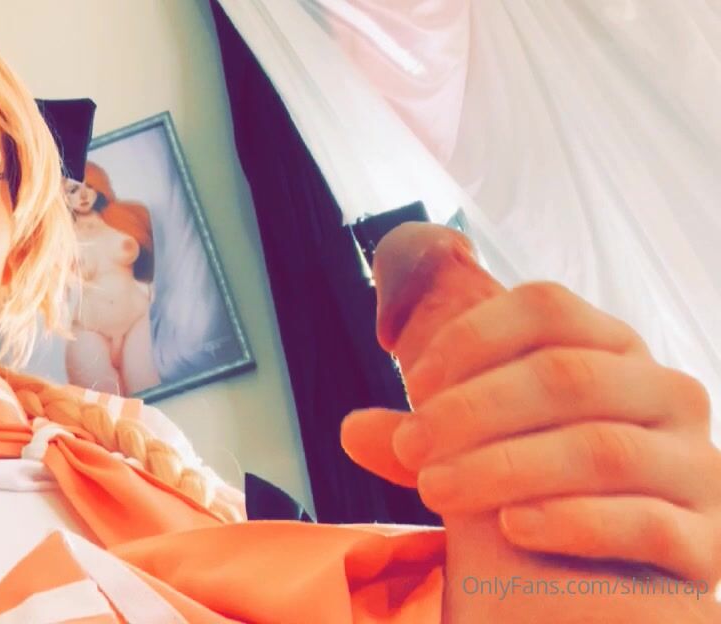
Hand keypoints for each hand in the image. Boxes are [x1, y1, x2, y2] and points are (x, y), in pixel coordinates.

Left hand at [341, 223, 720, 587]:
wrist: (629, 572)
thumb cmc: (547, 489)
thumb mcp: (485, 448)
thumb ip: (428, 433)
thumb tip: (353, 429)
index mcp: (612, 350)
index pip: (546, 307)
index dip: (473, 337)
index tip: (414, 382)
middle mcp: (665, 393)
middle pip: (565, 375)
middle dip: (472, 410)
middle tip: (410, 445)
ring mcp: (695, 463)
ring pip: (600, 449)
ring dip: (504, 467)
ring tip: (434, 489)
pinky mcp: (710, 538)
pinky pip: (647, 523)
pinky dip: (573, 523)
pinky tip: (513, 529)